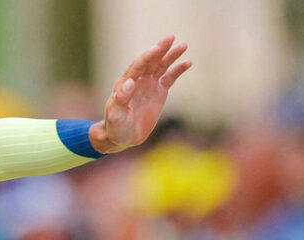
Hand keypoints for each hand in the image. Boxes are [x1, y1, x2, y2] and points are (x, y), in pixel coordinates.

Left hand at [89, 35, 190, 153]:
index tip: (157, 48)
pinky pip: (170, 77)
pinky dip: (178, 70)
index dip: (147, 57)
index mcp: (125, 83)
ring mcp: (149, 85)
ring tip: (183, 46)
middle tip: (171, 37)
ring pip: (161, 66)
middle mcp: (138, 80)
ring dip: (171, 56)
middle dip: (160, 49)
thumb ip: (120, 99)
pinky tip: (187, 62)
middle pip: (151, 61)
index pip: (138, 66)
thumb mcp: (116, 115)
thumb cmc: (115, 127)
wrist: (122, 137)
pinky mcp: (159, 92)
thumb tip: (129, 82)